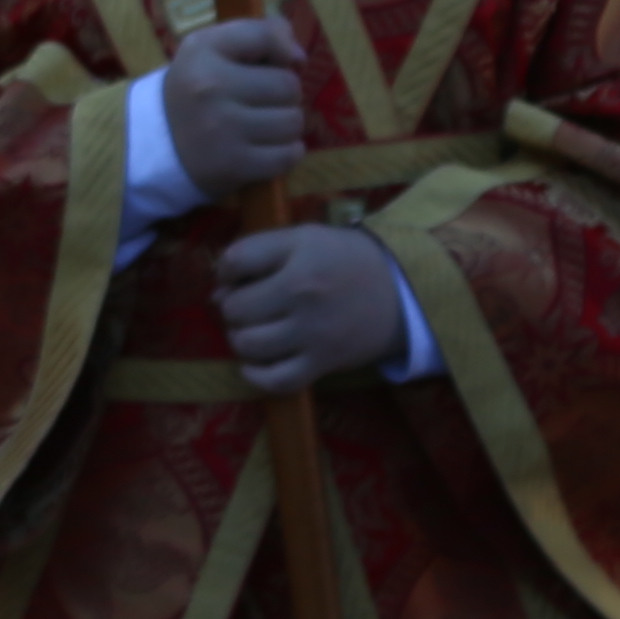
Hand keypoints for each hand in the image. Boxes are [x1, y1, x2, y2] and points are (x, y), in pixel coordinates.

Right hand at [160, 16, 307, 200]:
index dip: (282, 50)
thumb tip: (298, 57)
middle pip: (289, 86)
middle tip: (262, 101)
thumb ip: (259, 34)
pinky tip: (269, 148)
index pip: (266, 37)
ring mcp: (222, 130)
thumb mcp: (213, 47)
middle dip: (284, 94)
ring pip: (292, 122)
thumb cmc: (196, 89)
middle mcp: (211, 88)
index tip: (276, 63)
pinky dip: (286, 153)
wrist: (155, 143)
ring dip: (286, 125)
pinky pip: (287, 156)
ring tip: (263, 125)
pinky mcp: (232, 165)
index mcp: (203, 52)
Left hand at [214, 224, 408, 391]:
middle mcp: (303, 292)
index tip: (236, 275)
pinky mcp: (322, 362)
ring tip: (254, 330)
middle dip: (233, 307)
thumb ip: (260, 252)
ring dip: (240, 339)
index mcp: (300, 252)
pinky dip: (255, 376)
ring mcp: (312, 331)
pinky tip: (255, 364)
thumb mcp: (308, 237)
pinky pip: (274, 380)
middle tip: (249, 305)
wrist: (402, 291)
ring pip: (248, 344)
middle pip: (236, 308)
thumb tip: (217, 292)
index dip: (225, 270)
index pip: (236, 260)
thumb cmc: (348, 260)